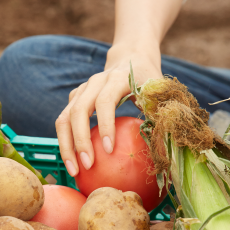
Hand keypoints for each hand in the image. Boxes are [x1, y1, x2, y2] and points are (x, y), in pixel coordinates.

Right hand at [55, 47, 161, 176]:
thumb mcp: (160, 93)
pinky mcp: (74, 99)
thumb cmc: (149, 80)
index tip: (109, 150)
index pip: (105, 101)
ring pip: (64, 118)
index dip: (105, 125)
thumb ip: (161, 116)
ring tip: (74, 171)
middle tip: (87, 166)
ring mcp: (81, 90)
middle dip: (80, 141)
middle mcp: (94, 83)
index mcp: (117, 78)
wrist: (131, 57)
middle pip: (77, 111)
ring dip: (66, 146)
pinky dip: (66, 143)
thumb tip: (165, 152)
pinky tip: (74, 163)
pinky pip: (63, 122)